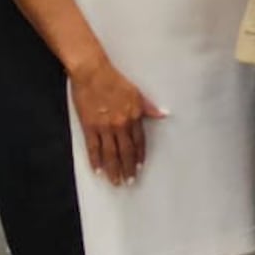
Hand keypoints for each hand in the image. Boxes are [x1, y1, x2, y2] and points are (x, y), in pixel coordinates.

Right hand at [69, 58, 167, 184]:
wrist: (92, 73)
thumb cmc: (114, 80)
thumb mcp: (136, 92)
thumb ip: (148, 107)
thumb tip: (164, 114)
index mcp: (133, 116)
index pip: (139, 141)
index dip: (140, 156)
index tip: (140, 167)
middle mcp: (121, 124)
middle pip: (126, 151)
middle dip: (128, 168)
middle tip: (129, 182)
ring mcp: (104, 127)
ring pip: (110, 153)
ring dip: (113, 169)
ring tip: (115, 181)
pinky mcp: (89, 126)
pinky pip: (93, 147)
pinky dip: (95, 160)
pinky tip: (97, 171)